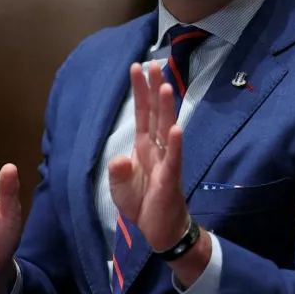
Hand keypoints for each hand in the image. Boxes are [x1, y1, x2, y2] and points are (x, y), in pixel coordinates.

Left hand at [108, 62, 189, 250]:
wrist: (158, 230)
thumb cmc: (141, 203)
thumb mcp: (120, 186)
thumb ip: (118, 171)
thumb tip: (119, 159)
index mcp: (144, 146)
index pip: (142, 113)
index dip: (139, 91)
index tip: (137, 68)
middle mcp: (157, 148)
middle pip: (156, 113)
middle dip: (154, 89)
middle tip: (154, 64)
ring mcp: (166, 162)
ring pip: (166, 129)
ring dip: (166, 108)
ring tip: (164, 86)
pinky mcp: (171, 179)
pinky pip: (174, 159)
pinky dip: (175, 144)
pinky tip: (175, 128)